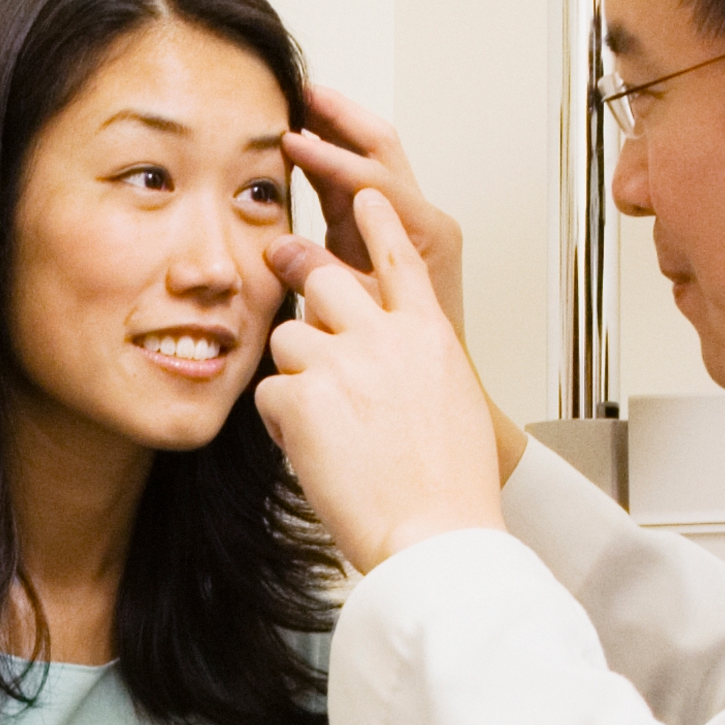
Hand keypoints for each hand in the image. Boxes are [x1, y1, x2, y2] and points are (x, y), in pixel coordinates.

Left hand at [257, 190, 510, 571]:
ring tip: (320, 422)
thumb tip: (385, 362)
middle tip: (279, 259)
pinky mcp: (305, 393)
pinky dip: (282, 425)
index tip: (364, 193)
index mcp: (430, 335)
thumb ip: (417, 365)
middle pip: (326, 277)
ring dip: (295, 374)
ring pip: (289, 338)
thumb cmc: (449, 487)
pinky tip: (309, 453)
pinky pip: (271, 393)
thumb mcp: (453, 405)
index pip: (400, 259)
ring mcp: (343, 360)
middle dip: (300, 273)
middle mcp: (387, 335)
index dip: (378, 223)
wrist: (435, 532)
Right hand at [285, 83, 468, 337]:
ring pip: (372, 157)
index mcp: (424, 233)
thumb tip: (275, 246)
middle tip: (300, 90)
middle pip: (381, 146)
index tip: (288, 141)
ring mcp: (406, 221)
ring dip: (335, 129)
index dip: (327, 158)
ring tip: (297, 104)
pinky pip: (357, 183)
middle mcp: (422, 218)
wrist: (432, 379)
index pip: (370, 178)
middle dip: (340, 116)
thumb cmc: (403, 353)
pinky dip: (329, 161)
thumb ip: (319, 276)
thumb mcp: (358, 314)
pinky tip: (299, 147)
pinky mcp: (387, 231)